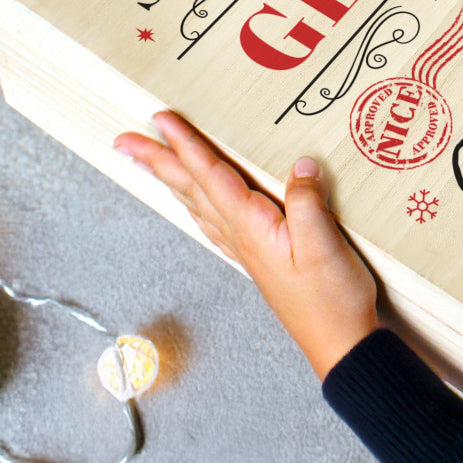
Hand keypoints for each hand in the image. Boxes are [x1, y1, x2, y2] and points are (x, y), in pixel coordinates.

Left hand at [114, 112, 379, 379]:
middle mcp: (239, 235)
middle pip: (190, 188)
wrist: (338, 342)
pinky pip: (213, 220)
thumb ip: (307, 202)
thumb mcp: (324, 245)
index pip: (210, 174)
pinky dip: (195, 203)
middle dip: (157, 160)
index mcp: (251, 226)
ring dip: (170, 178)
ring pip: (197, 203)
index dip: (186, 143)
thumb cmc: (331, 298)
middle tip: (125, 140)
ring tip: (149, 161)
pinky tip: (193, 202)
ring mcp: (245, 248)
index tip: (161, 119)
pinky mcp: (257, 257)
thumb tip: (299, 163)